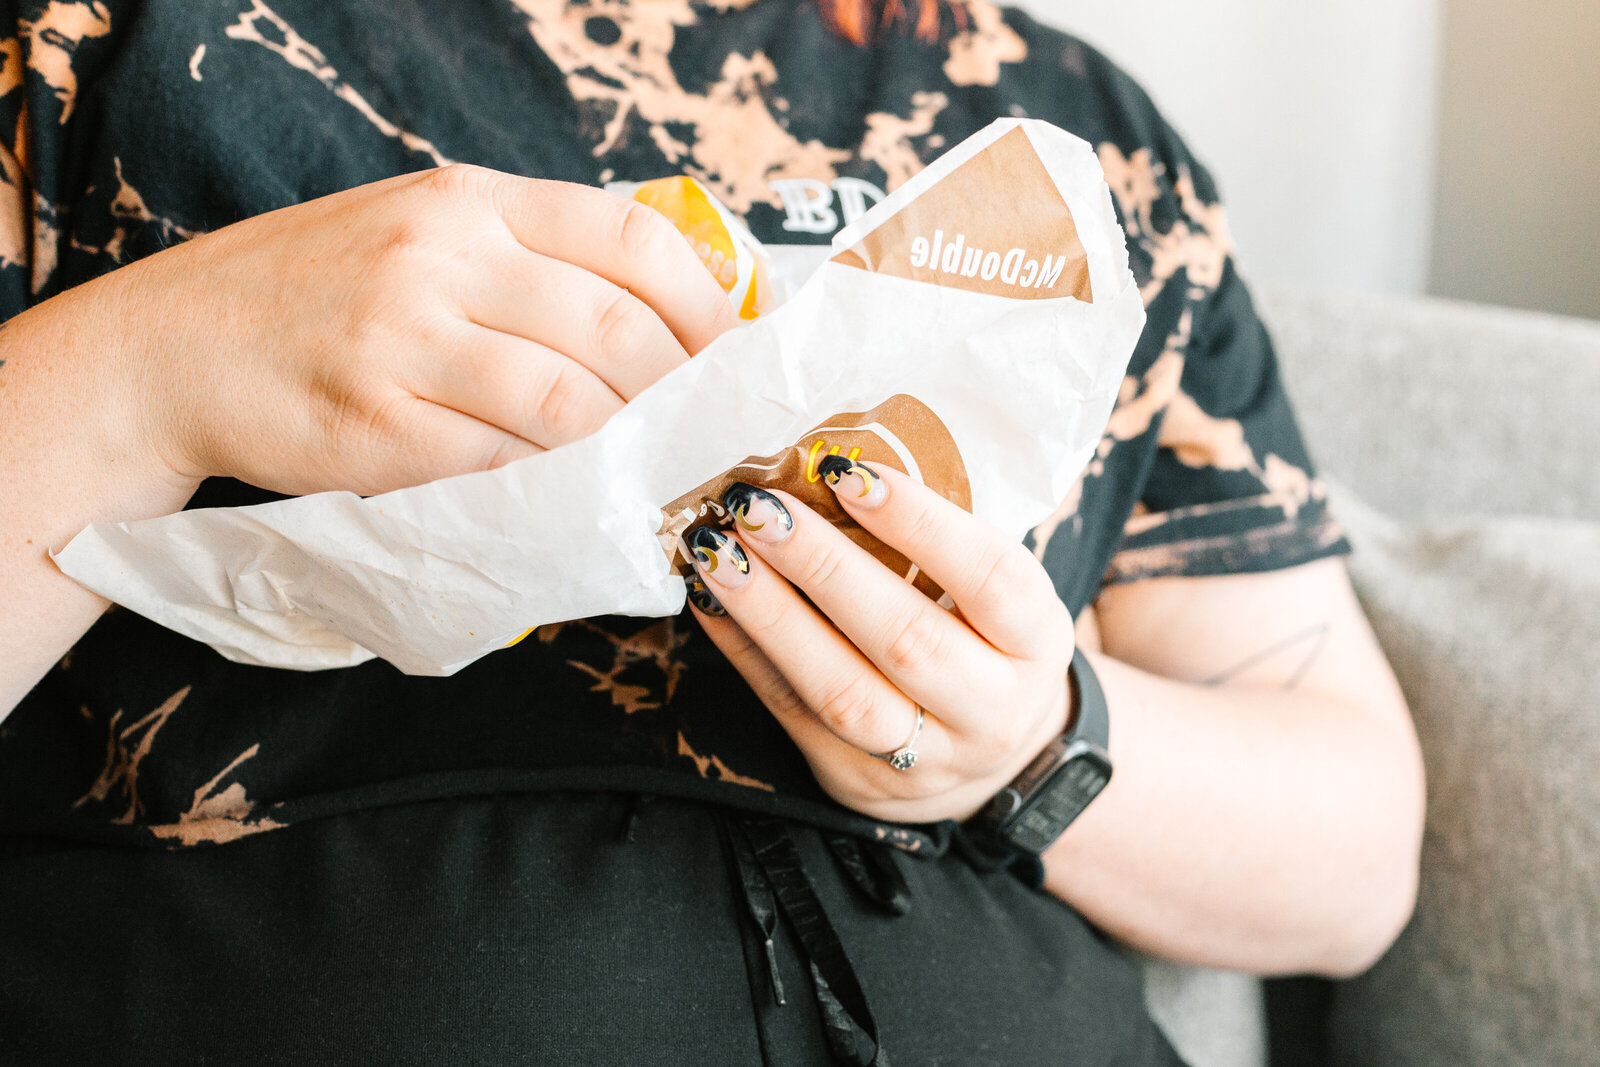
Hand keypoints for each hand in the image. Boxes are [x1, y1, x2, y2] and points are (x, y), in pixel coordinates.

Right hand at [111, 164, 739, 495]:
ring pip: (571, 404)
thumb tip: (666, 316)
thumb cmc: (320, 291)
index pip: (631, 235)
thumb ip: (531, 258)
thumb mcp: (423, 231)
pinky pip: (503, 463)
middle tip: (691, 427)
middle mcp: (439, 257)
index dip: (704, 302)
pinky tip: (560, 485)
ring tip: (635, 463)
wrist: (173, 346)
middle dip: (675, 391)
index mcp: (467, 199)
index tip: (726, 352)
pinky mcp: (377, 429)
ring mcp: (403, 343)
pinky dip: (550, 481)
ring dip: (621, 445)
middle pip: (616, 329)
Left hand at [683, 459, 1075, 823]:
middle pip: (906, 640)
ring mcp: (927, 759)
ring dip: (770, 615)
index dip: (921, 523)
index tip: (848, 472)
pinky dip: (745, 652)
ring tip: (719, 553)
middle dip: (823, 567)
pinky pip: (793, 714)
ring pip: (843, 692)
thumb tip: (833, 467)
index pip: (989, 578)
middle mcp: (992, 708)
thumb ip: (939, 543)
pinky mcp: (860, 782)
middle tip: (761, 508)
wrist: (999, 764)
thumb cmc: (988, 645)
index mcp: (1035, 642)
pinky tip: (711, 600)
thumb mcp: (996, 596)